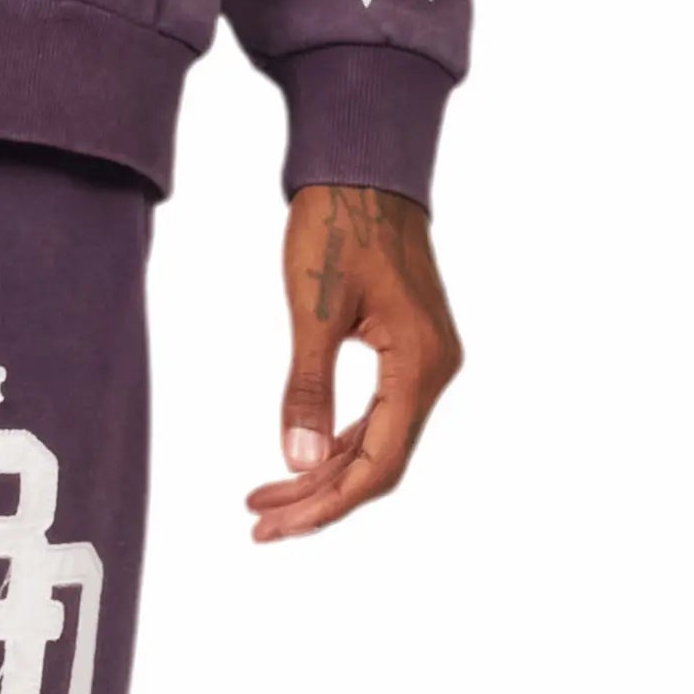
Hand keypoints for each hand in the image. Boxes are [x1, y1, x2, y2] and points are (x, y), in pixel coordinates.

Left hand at [247, 184, 462, 543]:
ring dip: (324, 473)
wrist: (363, 168)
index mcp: (420, 364)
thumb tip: (295, 462)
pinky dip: (338, 441)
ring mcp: (426, 360)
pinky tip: (300, 459)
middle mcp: (435, 369)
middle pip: (380, 462)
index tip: (277, 526)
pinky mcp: (410, 349)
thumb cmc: (338, 225)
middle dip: (319, 498)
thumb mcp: (313, 308)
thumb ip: (306, 387)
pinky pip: (379, 414)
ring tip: (265, 499)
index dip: (327, 504)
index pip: (379, 463)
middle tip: (259, 524)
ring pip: (378, 441)